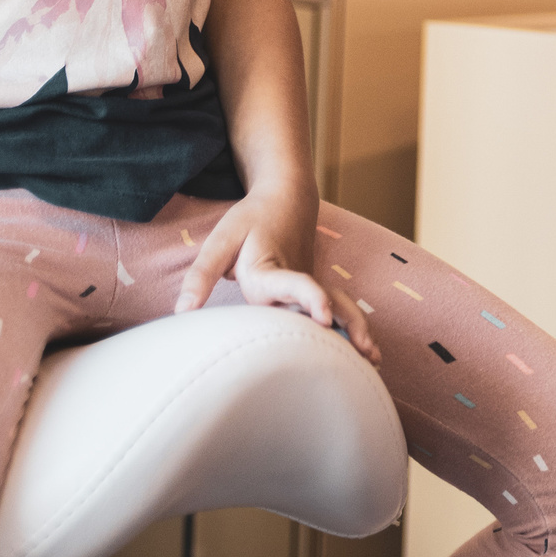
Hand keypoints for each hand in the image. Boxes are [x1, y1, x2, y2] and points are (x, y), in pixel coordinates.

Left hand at [175, 183, 377, 363]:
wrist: (287, 197)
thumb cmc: (251, 220)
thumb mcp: (220, 240)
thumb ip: (201, 275)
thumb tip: (182, 312)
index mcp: (270, 270)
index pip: (292, 285)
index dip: (309, 298)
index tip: (323, 316)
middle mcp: (295, 281)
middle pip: (326, 303)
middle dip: (346, 325)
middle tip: (363, 352)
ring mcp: (310, 285)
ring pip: (340, 306)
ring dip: (356, 329)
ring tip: (373, 359)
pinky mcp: (314, 292)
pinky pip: (338, 310)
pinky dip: (353, 327)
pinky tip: (366, 354)